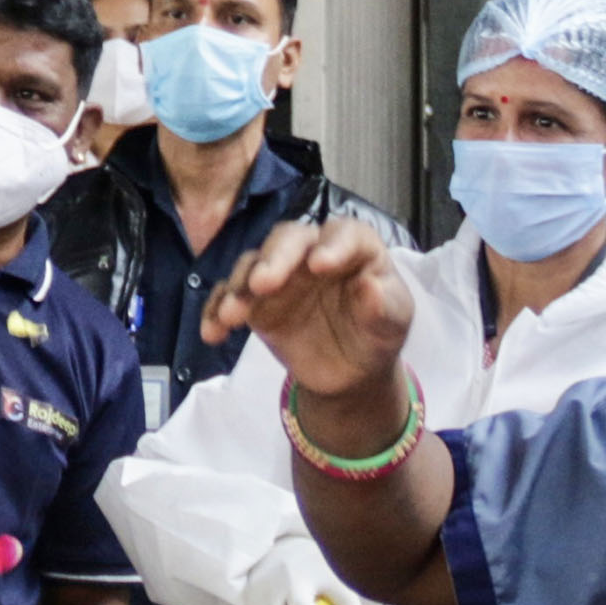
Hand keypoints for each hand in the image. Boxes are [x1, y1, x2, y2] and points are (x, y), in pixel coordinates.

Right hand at [202, 216, 418, 415]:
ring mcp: (280, 276)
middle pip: (287, 239)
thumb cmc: (377, 333)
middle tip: (262, 284)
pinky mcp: (256, 302)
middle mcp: (311, 252)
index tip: (320, 265)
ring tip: (232, 315)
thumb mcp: (394, 322)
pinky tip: (211, 332)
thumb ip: (385, 305)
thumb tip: (371, 286)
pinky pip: (228, 298)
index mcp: (354, 248)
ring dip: (238, 287)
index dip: (333, 245)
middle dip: (273, 259)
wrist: (351, 370)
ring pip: (252, 265)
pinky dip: (215, 312)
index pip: (344, 234)